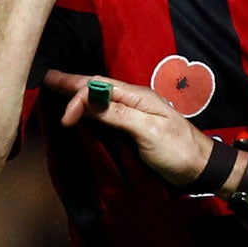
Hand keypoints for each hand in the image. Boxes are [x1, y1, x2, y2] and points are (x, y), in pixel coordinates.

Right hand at [43, 72, 220, 189]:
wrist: (201, 168)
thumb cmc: (177, 150)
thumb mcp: (148, 131)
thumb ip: (118, 115)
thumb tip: (88, 101)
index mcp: (137, 96)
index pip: (99, 87)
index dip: (77, 98)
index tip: (64, 120)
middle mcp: (133, 100)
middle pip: (97, 87)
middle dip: (71, 83)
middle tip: (46, 78)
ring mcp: (134, 113)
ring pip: (100, 98)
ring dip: (78, 93)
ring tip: (57, 88)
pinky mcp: (134, 128)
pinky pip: (106, 112)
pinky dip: (89, 108)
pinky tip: (81, 110)